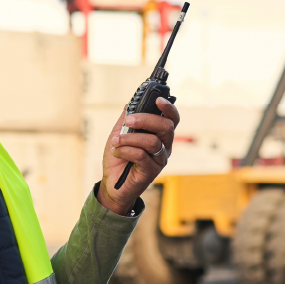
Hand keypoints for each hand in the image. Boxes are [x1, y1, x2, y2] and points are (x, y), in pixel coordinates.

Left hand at [97, 97, 179, 213]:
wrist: (112, 183)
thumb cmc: (118, 158)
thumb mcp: (119, 134)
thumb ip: (126, 120)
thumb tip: (130, 103)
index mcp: (159, 135)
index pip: (172, 119)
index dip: (168, 108)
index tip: (158, 100)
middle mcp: (164, 146)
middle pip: (166, 127)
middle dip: (145, 120)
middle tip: (128, 121)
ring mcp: (160, 159)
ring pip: (152, 142)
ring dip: (130, 138)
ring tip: (116, 141)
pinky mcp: (151, 171)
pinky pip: (141, 155)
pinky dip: (126, 150)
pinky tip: (117, 152)